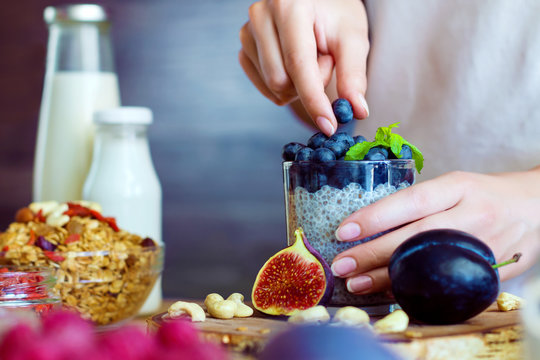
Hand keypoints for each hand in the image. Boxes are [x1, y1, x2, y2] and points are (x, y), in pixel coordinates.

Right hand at [239, 0, 369, 135]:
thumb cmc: (336, 15)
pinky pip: (265, 88)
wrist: (317, 4)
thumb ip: (353, 74)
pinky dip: (286, 86)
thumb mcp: (352, 38)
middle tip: (326, 60)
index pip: (298, 63)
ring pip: (273, 87)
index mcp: (289, 4)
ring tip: (311, 57)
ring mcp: (247, 32)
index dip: (314, 99)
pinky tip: (294, 64)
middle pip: (282, 80)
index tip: (329, 126)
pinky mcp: (244, 49)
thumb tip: (357, 111)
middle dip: (310, 83)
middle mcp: (261, 15)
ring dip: (299, 85)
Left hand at [331, 169, 539, 294]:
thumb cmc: (484, 194)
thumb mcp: (454, 184)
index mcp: (459, 187)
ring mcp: (484, 247)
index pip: (411, 202)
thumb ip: (420, 202)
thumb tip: (370, 224)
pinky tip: (390, 294)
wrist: (537, 207)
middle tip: (341, 264)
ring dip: (387, 278)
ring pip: (429, 265)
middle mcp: (472, 215)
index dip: (376, 217)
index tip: (343, 230)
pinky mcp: (490, 272)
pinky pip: (447, 284)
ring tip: (356, 283)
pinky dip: (416, 290)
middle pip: (416, 237)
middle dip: (372, 253)